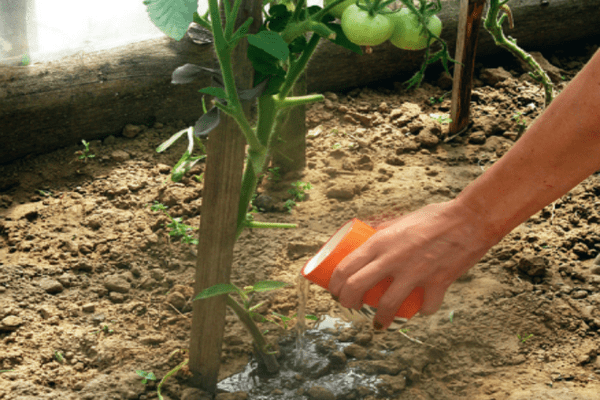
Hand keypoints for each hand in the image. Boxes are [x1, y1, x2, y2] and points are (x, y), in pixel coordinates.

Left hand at [328, 199, 498, 329]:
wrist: (470, 219)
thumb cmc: (435, 216)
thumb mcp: (402, 219)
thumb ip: (386, 230)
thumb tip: (370, 235)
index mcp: (381, 241)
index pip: (346, 268)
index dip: (335, 285)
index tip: (335, 291)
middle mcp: (393, 258)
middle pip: (357, 288)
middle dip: (347, 303)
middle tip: (350, 306)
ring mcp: (415, 272)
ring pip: (386, 306)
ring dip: (379, 318)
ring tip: (378, 322)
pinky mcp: (437, 283)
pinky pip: (425, 307)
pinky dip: (422, 311)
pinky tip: (420, 309)